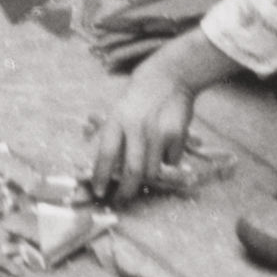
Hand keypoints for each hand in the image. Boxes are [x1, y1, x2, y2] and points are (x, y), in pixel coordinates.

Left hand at [91, 66, 196, 206]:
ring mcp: (159, 132)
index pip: (106, 154)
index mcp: (117, 119)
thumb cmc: (139, 95)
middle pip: (132, 171)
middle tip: (122, 200)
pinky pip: (170, 161)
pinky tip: (163, 150)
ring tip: (144, 172)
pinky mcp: (177, 136)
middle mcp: (137, 127)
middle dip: (126, 192)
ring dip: (147, 177)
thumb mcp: (119, 110)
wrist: (170, 76)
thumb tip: (110, 169)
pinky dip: (165, 163)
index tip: (99, 191)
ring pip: (153, 171)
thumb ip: (115, 136)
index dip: (101, 176)